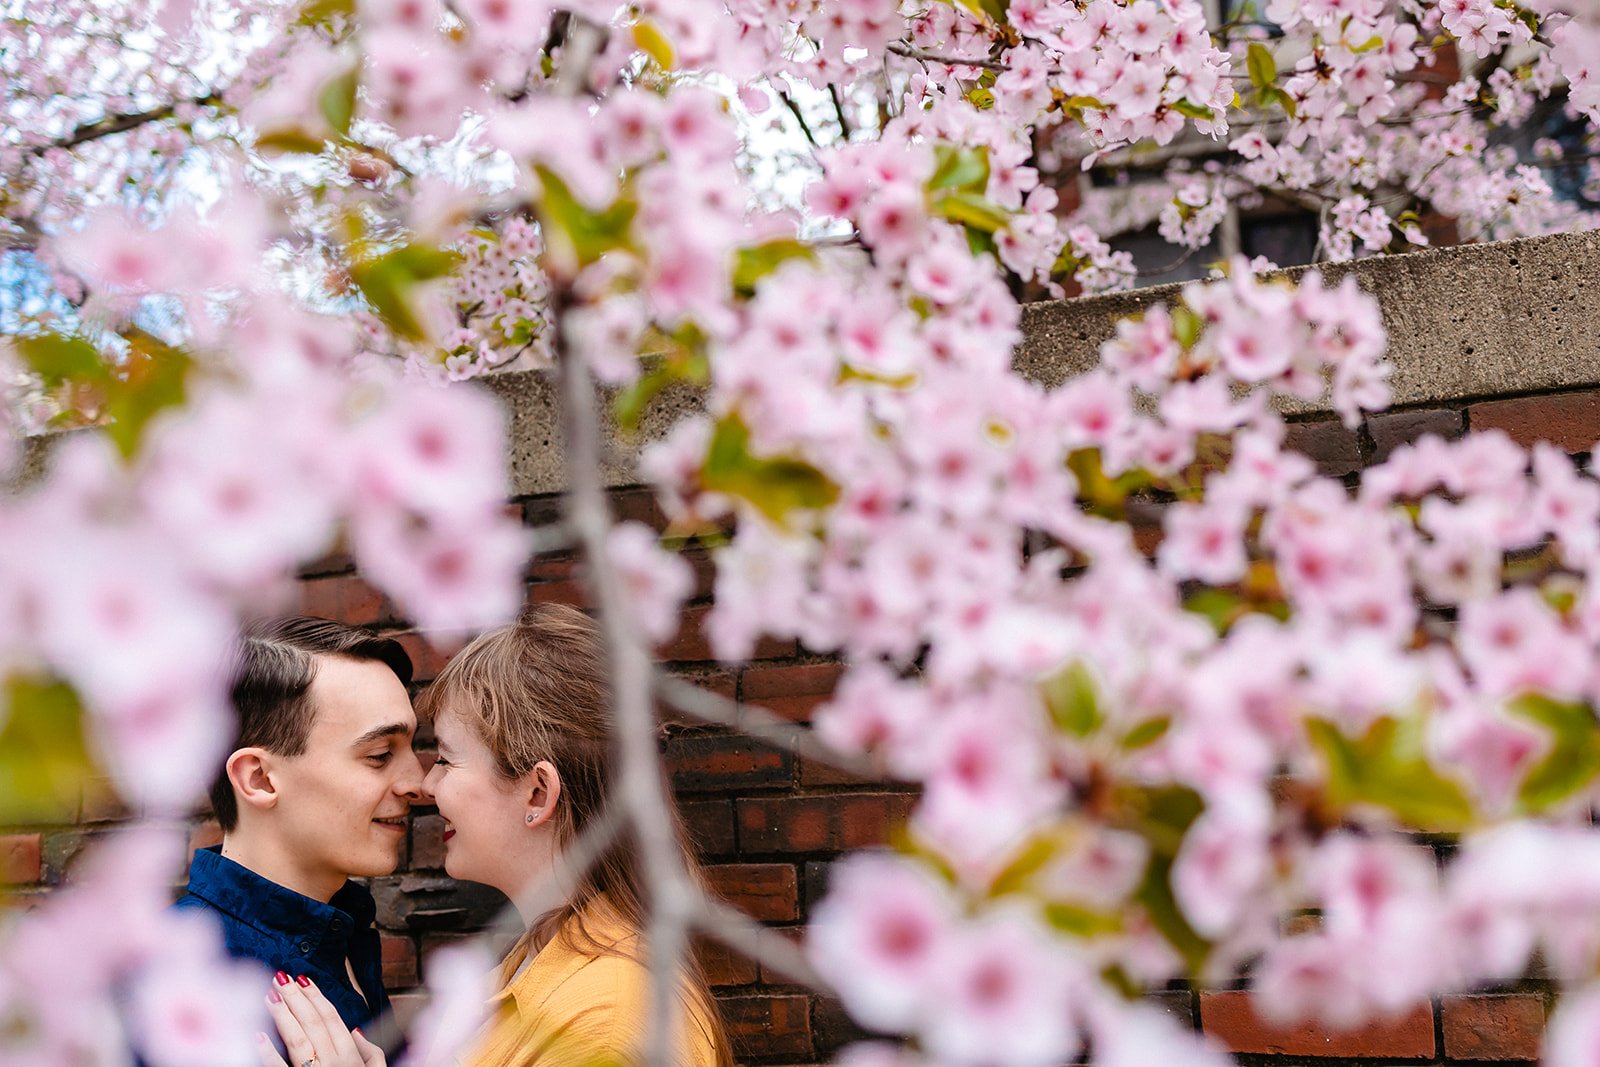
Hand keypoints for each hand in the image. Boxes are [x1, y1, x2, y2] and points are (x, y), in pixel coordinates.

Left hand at [256, 972, 384, 1066]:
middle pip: (312, 1023)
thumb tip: (355, 1029)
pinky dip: (266, 1053)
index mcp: (351, 1057)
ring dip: (281, 1015)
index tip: (303, 979)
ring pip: (296, 1039)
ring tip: (268, 995)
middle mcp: (333, 1063)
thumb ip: (371, 1052)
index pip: (331, 1018)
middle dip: (296, 998)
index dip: (316, 997)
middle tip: (280, 978)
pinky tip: (256, 1035)